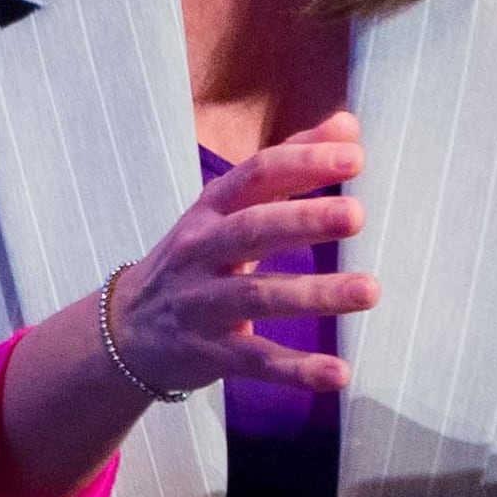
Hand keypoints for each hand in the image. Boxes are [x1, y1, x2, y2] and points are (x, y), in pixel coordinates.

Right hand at [102, 111, 377, 398]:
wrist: (127, 329)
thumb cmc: (196, 257)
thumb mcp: (227, 207)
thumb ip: (289, 167)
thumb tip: (348, 124)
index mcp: (211, 209)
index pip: (255, 176)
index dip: (301, 164)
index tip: (354, 157)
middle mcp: (201, 250)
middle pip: (251, 230)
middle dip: (303, 221)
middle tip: (356, 216)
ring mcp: (202, 303)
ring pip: (258, 295)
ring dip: (315, 293)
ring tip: (370, 290)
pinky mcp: (209, 353)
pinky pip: (255, 360)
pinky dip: (295, 369)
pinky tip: (337, 372)